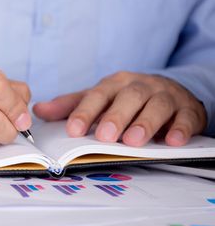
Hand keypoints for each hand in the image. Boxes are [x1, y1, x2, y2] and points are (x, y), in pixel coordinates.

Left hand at [33, 71, 206, 146]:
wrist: (168, 90)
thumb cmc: (126, 98)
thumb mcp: (98, 98)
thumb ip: (70, 106)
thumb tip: (38, 110)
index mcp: (114, 84)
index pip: (97, 96)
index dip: (84, 112)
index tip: (73, 131)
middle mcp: (139, 86)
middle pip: (127, 98)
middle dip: (115, 116)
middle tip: (104, 136)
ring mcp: (165, 96)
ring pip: (156, 106)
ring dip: (145, 123)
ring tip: (133, 141)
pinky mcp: (187, 109)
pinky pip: (186, 117)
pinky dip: (180, 128)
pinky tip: (172, 140)